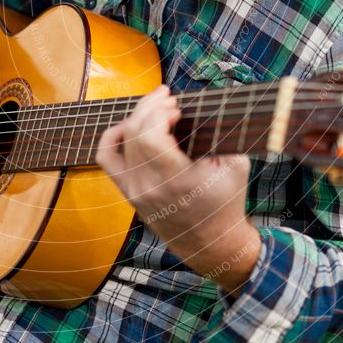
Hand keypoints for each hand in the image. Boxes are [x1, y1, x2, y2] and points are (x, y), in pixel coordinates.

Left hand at [96, 85, 261, 294]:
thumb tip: (207, 101)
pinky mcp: (129, 192)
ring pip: (121, 140)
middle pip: (135, 132)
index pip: (150, 136)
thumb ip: (221, 131)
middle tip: (169, 99)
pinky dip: (113, 135)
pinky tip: (130, 125)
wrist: (212, 244)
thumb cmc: (226, 201)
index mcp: (178, 181)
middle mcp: (150, 187)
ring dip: (137, 116)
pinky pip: (107, 157)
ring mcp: (135, 191)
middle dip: (151, 107)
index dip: (160, 112)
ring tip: (155, 106)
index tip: (179, 107)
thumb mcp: (235, 164)